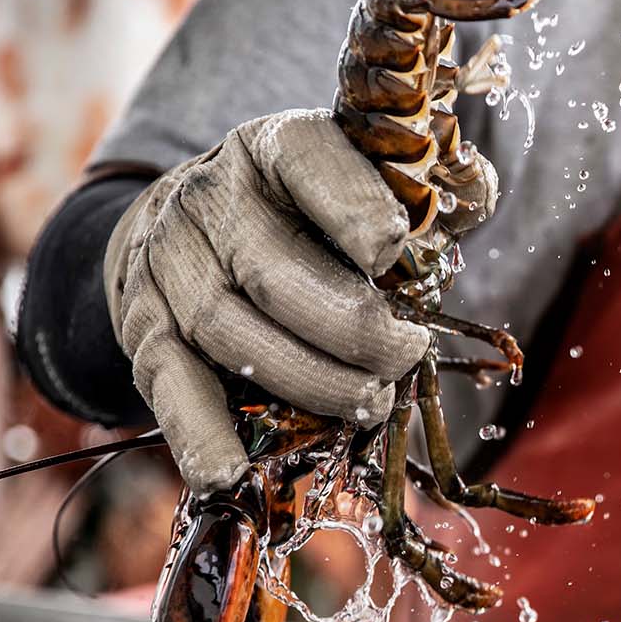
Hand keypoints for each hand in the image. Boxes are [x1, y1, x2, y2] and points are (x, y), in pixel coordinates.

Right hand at [104, 109, 467, 490]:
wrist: (179, 224)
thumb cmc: (299, 211)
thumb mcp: (347, 178)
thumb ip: (414, 191)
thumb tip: (476, 198)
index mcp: (273, 148)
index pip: (307, 161)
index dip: (353, 208)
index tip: (393, 249)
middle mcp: (210, 200)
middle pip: (273, 271)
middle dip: (353, 329)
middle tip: (405, 355)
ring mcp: (168, 266)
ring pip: (229, 334)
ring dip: (309, 382)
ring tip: (369, 404)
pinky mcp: (144, 329)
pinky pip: (167, 386)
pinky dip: (198, 435)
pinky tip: (232, 473)